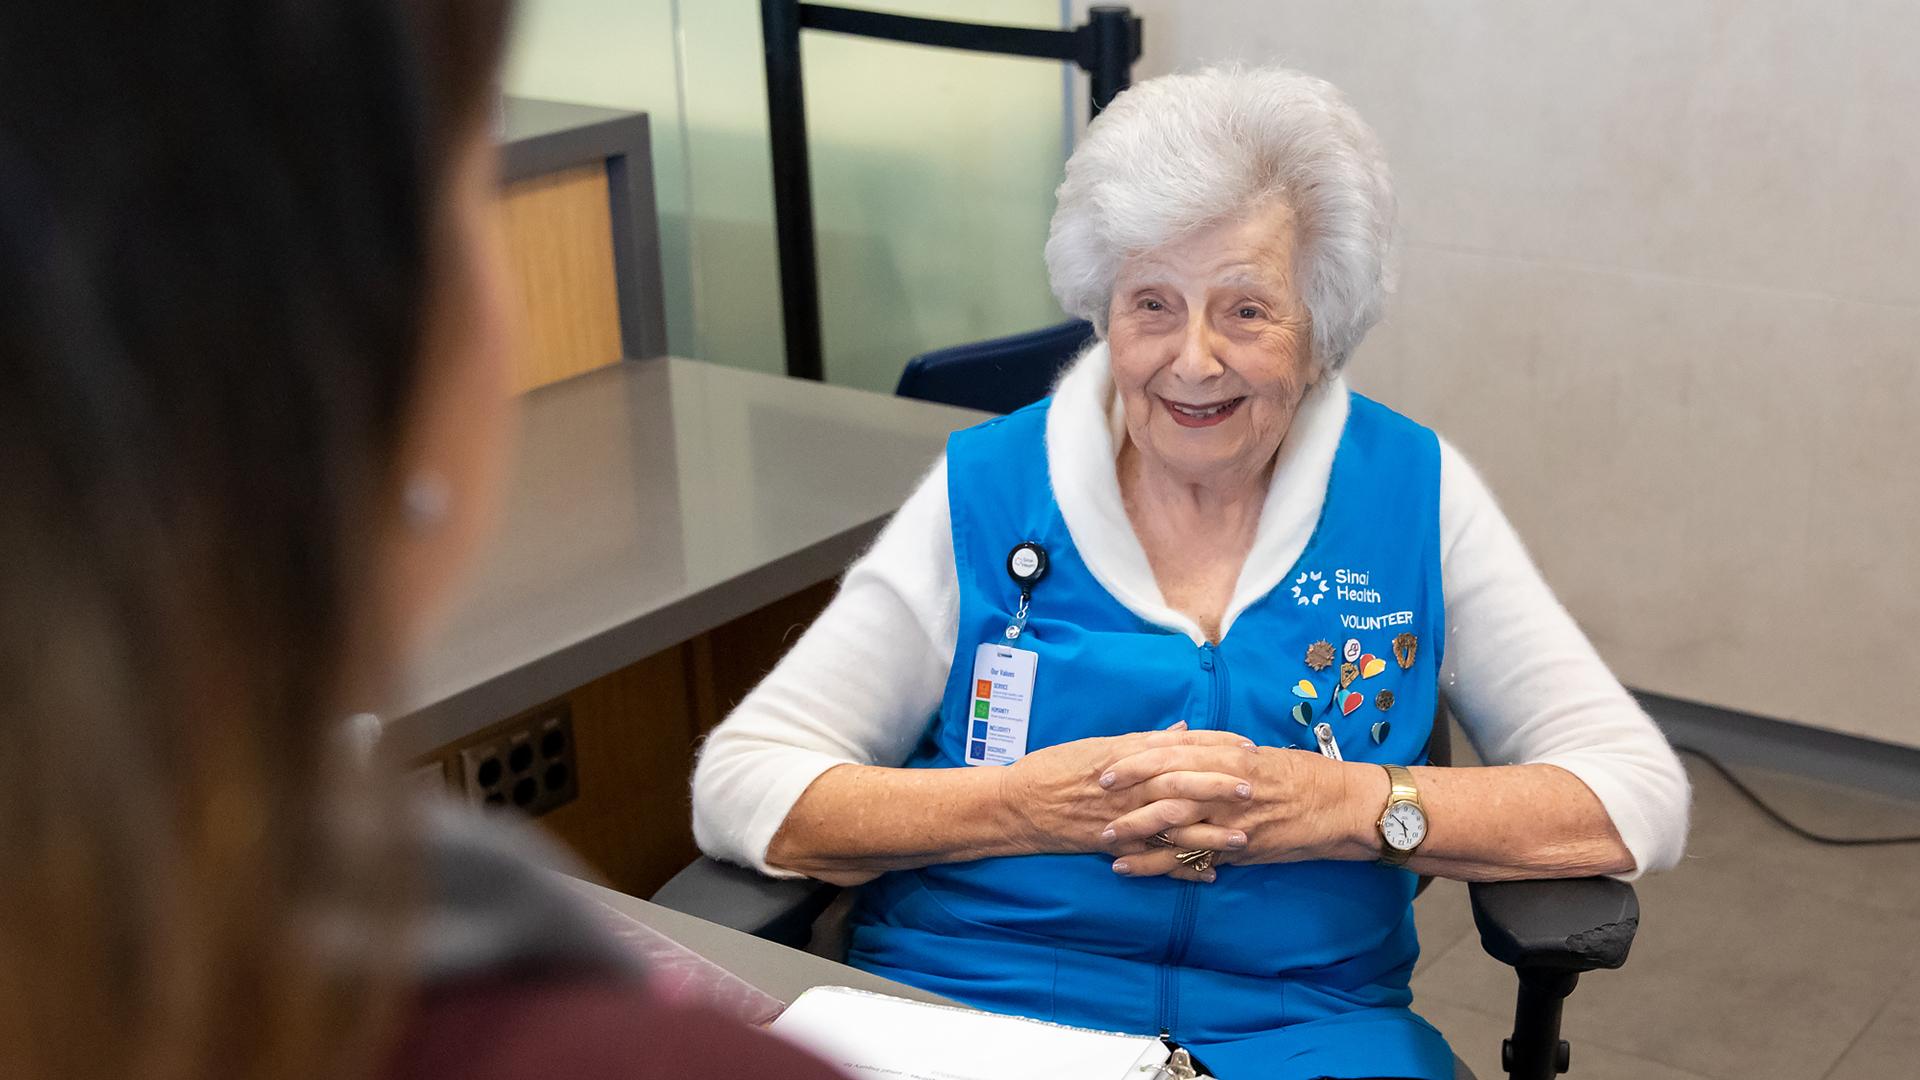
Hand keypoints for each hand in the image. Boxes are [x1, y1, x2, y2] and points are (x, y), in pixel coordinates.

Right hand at [998, 723, 1257, 856]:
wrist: (1017, 803)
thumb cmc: (1055, 769)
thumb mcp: (1098, 745)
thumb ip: (1143, 741)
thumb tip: (1182, 731)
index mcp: (1124, 755)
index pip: (1178, 747)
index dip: (1214, 747)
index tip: (1245, 747)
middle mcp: (1125, 786)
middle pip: (1180, 783)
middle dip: (1218, 786)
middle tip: (1253, 788)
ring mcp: (1119, 818)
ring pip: (1171, 824)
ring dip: (1208, 832)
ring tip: (1242, 837)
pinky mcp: (1112, 845)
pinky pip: (1152, 858)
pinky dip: (1180, 867)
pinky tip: (1207, 873)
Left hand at [1097, 743, 1384, 881]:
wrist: (1344, 807)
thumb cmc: (1305, 777)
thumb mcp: (1260, 756)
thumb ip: (1222, 753)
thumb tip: (1186, 744)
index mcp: (1232, 755)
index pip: (1174, 751)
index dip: (1138, 757)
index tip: (1108, 762)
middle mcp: (1228, 783)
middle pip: (1167, 782)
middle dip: (1128, 788)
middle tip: (1093, 792)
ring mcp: (1231, 817)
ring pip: (1174, 821)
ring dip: (1135, 829)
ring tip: (1103, 836)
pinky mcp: (1237, 848)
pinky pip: (1189, 857)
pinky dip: (1156, 865)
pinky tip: (1128, 869)